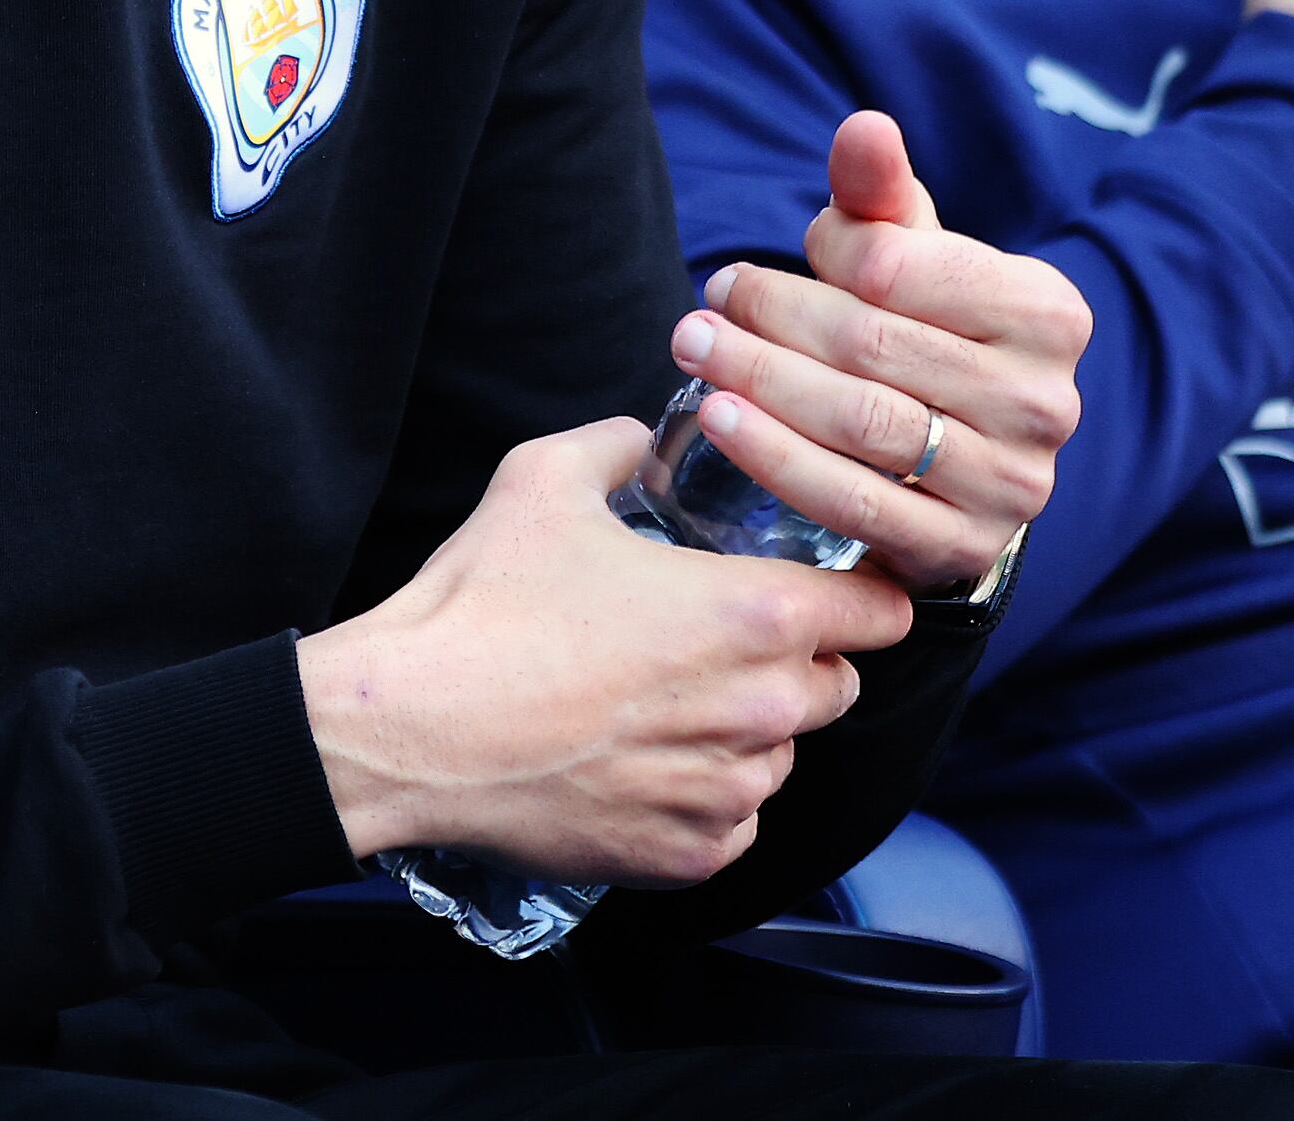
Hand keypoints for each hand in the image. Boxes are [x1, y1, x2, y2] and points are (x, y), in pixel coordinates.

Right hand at [300, 418, 907, 884]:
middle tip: (715, 640)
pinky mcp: (689, 855)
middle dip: (796, 662)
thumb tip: (639, 439)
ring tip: (659, 704)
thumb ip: (613, 446)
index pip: (882, 610)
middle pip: (838, 686)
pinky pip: (733, 821)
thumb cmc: (482, 608)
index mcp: (753, 614)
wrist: (411, 728)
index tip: (838, 589)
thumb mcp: (540, 480)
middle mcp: (763, 710)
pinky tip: (637, 763)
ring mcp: (729, 792)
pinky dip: (702, 796)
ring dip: (744, 732)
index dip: (863, 593)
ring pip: (781, 757)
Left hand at [666, 113, 1088, 592]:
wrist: (952, 465)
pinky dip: (773, 456)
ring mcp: (1013, 485)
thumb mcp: (910, 257)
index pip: (900, 264)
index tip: (773, 257)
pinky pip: (852, 502)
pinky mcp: (960, 549)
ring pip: (860, 422)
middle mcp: (1049, 403)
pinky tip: (717, 418)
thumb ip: (879, 194)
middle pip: (871, 344)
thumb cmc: (923, 334)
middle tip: (705, 305)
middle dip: (770, 316)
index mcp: (1050, 313)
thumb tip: (863, 125)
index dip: (822, 252)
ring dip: (758, 380)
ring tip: (694, 348)